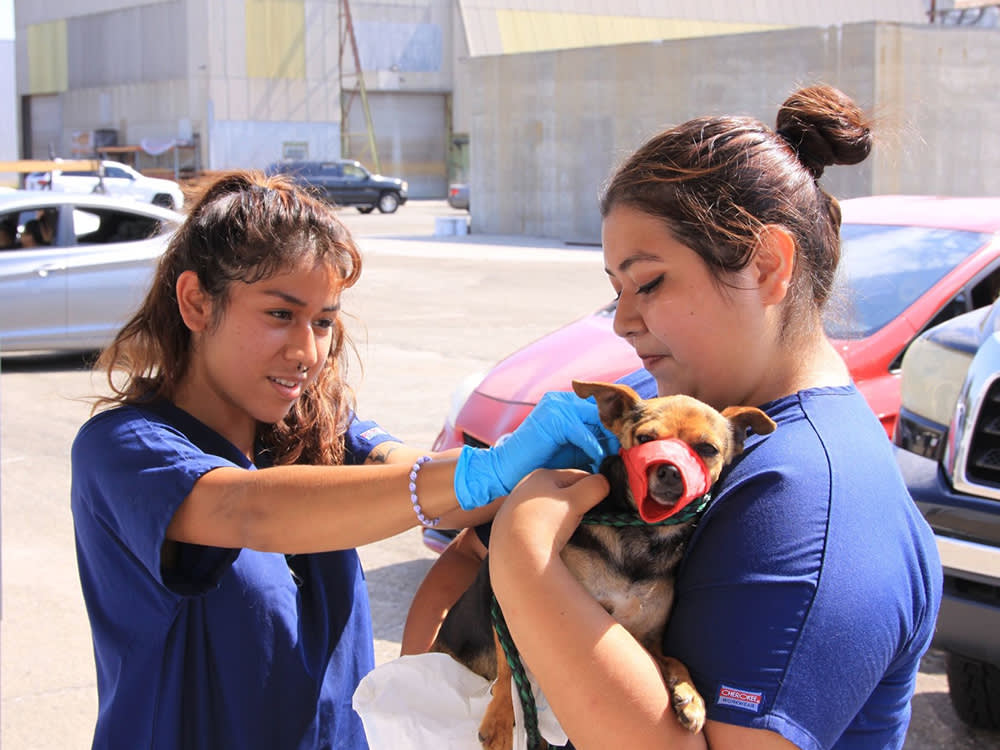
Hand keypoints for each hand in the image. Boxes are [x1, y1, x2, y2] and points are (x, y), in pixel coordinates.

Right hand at [453, 391, 619, 509]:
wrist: (506, 470)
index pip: (600, 409)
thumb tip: (621, 447)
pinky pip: (582, 432)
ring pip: (594, 419)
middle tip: (628, 450)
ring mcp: (556, 406)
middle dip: (615, 432)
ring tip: (617, 456)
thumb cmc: (539, 463)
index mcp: (565, 403)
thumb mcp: (573, 449)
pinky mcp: (553, 418)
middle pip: (601, 411)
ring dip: (607, 439)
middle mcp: (561, 400)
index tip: (629, 443)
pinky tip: (598, 460)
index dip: (616, 426)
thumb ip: (593, 442)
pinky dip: (592, 447)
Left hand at [493, 469, 610, 555]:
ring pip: (545, 505)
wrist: (515, 556)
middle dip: (575, 501)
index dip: (593, 488)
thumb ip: (594, 487)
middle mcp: (524, 485)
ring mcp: (512, 505)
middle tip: (582, 518)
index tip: (600, 504)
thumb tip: (604, 482)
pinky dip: (541, 526)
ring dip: (558, 514)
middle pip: (560, 490)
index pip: (578, 476)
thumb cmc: (547, 524)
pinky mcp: (505, 525)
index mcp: (541, 475)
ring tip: (563, 531)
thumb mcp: (576, 501)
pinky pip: (531, 521)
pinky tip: (544, 537)